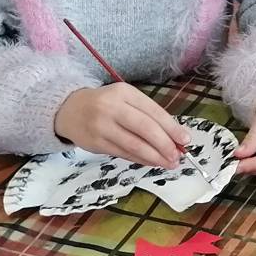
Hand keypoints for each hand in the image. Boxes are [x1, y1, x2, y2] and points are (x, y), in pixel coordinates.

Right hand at [54, 84, 188, 167]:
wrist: (69, 109)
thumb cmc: (106, 104)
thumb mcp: (126, 100)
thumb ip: (148, 115)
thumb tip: (174, 137)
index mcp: (124, 92)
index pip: (153, 111)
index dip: (171, 128)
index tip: (185, 140)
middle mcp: (112, 107)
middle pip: (145, 128)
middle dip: (164, 145)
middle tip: (177, 156)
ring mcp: (101, 126)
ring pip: (134, 144)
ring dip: (154, 157)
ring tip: (168, 163)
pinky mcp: (94, 142)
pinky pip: (122, 153)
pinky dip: (140, 159)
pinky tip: (151, 162)